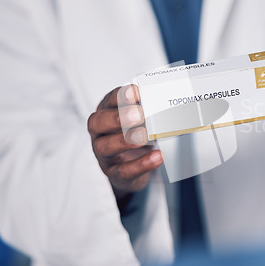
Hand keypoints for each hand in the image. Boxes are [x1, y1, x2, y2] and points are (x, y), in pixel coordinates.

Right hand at [87, 85, 162, 200]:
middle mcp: (100, 132)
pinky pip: (124, 170)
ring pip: (105, 147)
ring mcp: (104, 154)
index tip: (135, 92)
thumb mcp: (141, 120)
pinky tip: (156, 156)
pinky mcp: (114, 172)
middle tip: (139, 114)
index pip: (108, 101)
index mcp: (106, 113)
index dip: (120, 96)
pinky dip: (141, 164)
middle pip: (97, 122)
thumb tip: (167, 101)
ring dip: (125, 140)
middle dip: (118, 117)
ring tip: (144, 136)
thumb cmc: (136, 135)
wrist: (134, 164)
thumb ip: (148, 111)